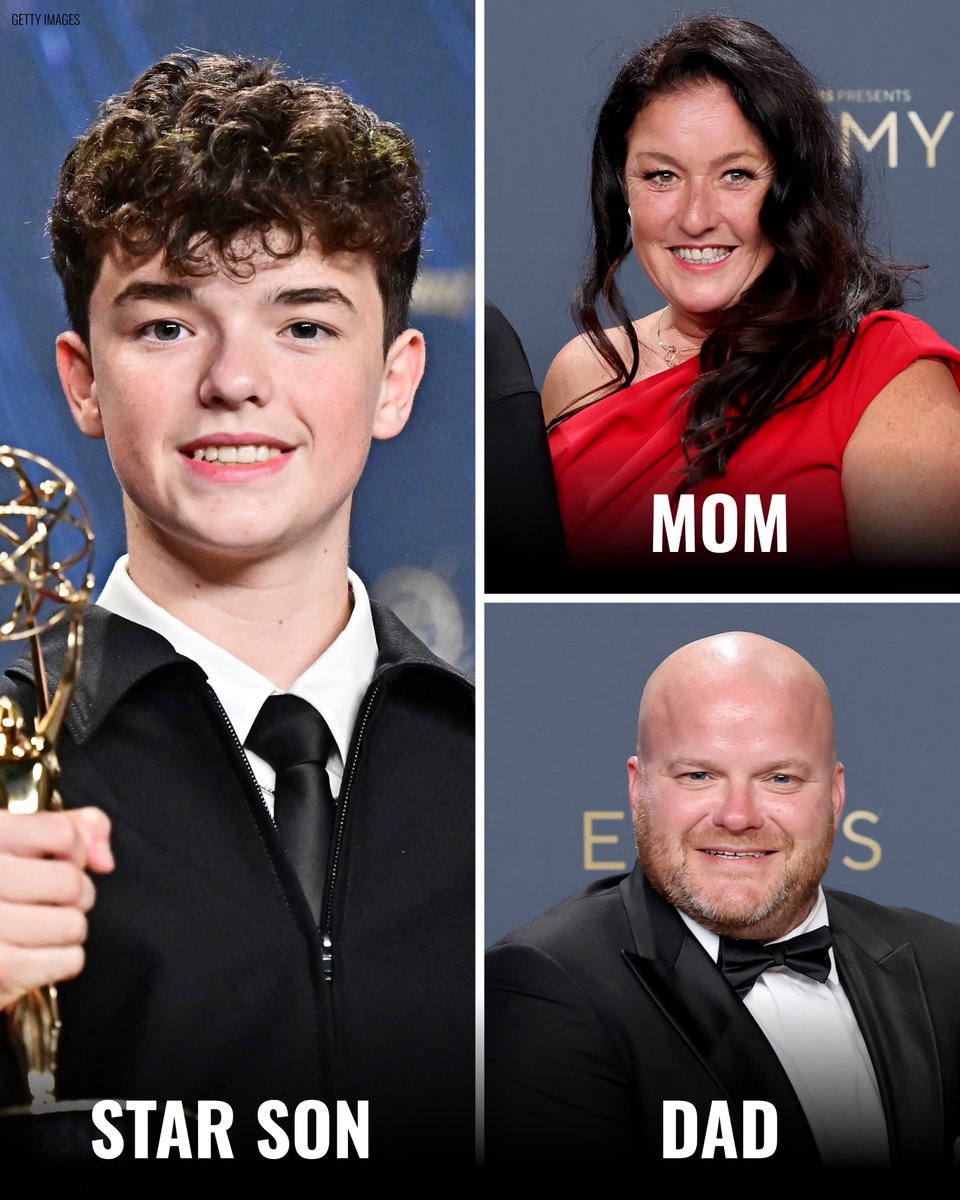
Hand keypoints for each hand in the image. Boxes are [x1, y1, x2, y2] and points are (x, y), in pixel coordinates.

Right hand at [0, 808, 113, 1008]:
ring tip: (36, 928)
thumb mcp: (15, 841)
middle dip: (74, 894)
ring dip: (65, 930)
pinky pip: (69, 961)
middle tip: (48, 900)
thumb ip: (68, 828)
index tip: (58, 859)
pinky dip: (60, 961)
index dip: (74, 850)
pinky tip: (31, 953)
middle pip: (71, 883)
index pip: (62, 834)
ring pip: (74, 924)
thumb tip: (105, 859)